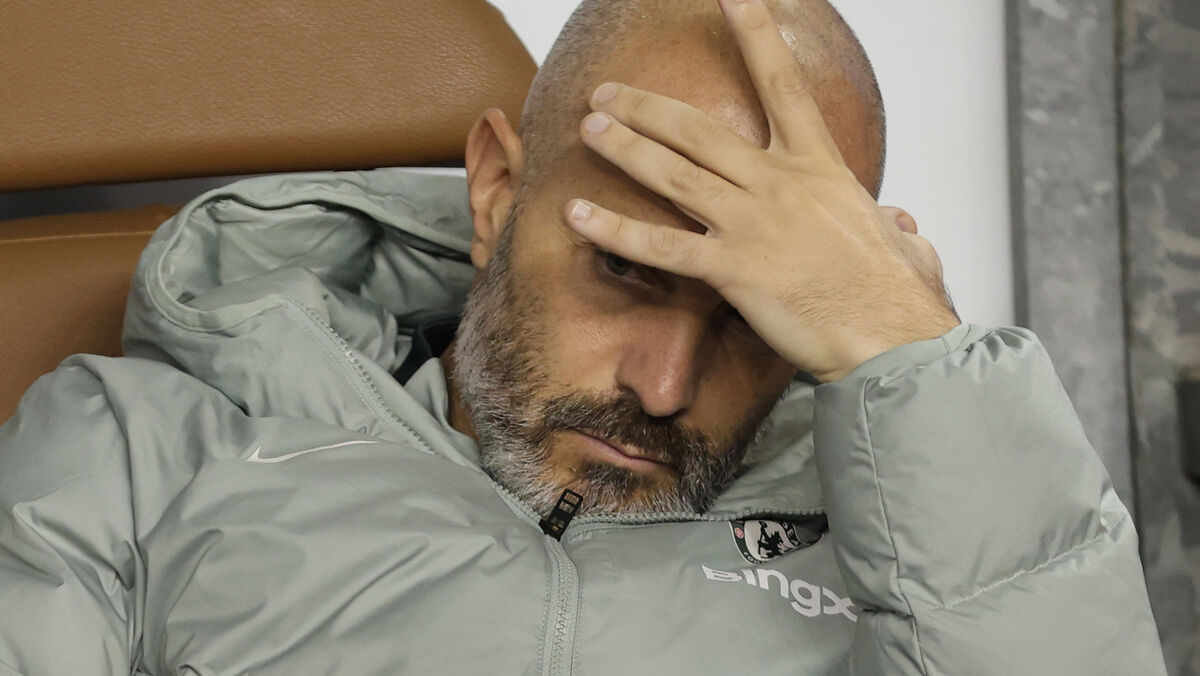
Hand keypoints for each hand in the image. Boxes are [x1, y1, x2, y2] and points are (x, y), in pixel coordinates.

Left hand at [562, 0, 959, 381]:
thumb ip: (891, 223)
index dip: (755, 33)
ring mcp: (752, 223)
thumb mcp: (901, 241)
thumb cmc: (895, 294)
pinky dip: (615, 229)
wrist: (892, 337)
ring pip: (672, 173)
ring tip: (589, 128)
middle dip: (645, 106)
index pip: (782, 84)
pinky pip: (661, 246)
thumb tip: (900, 222)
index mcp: (819, 166)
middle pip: (698, 129)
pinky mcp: (732, 269)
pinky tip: (577, 215)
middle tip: (606, 92)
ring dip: (625, 147)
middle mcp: (779, 183)